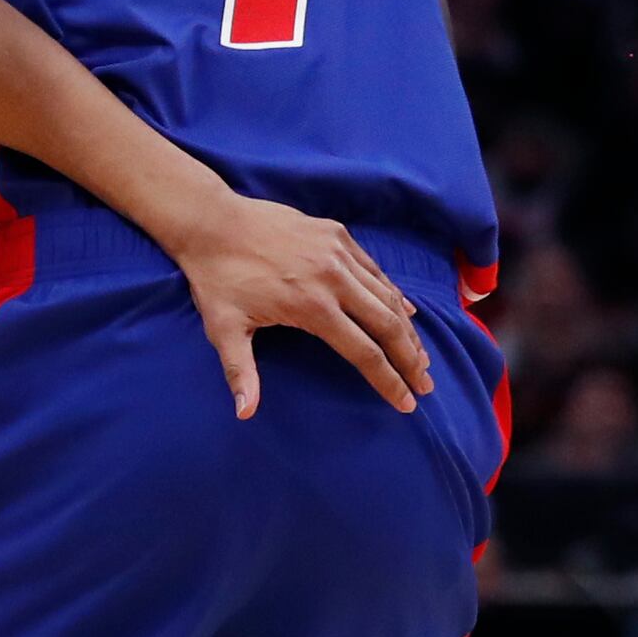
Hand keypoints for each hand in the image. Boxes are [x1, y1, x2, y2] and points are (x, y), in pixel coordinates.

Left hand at [161, 195, 432, 418]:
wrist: (212, 222)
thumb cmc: (216, 280)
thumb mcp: (222, 329)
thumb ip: (240, 372)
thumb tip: (245, 414)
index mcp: (312, 308)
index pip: (364, 353)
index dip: (388, 381)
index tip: (406, 402)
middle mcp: (335, 279)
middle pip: (388, 326)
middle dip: (410, 359)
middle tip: (425, 384)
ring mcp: (339, 253)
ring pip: (388, 297)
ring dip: (408, 329)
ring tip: (419, 355)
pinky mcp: (338, 235)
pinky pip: (375, 270)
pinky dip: (393, 294)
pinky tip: (405, 312)